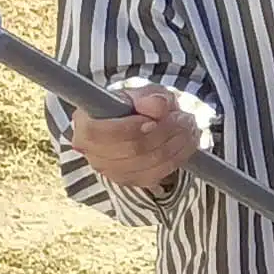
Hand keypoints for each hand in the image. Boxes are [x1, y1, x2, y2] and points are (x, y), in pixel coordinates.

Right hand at [70, 84, 196, 195]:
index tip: (153, 122)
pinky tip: (186, 143)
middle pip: (131, 149)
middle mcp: (91, 151)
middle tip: (185, 119)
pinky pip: (157, 174)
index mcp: (84, 123)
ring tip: (189, 127)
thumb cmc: (138, 105)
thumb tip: (157, 105)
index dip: (128, 129)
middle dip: (165, 133)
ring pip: (148, 163)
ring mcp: (108, 169)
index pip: (99, 133)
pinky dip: (178, 157)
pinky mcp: (129, 181)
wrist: (143, 123)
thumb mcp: (145, 93)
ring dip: (176, 144)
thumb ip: (150, 96)